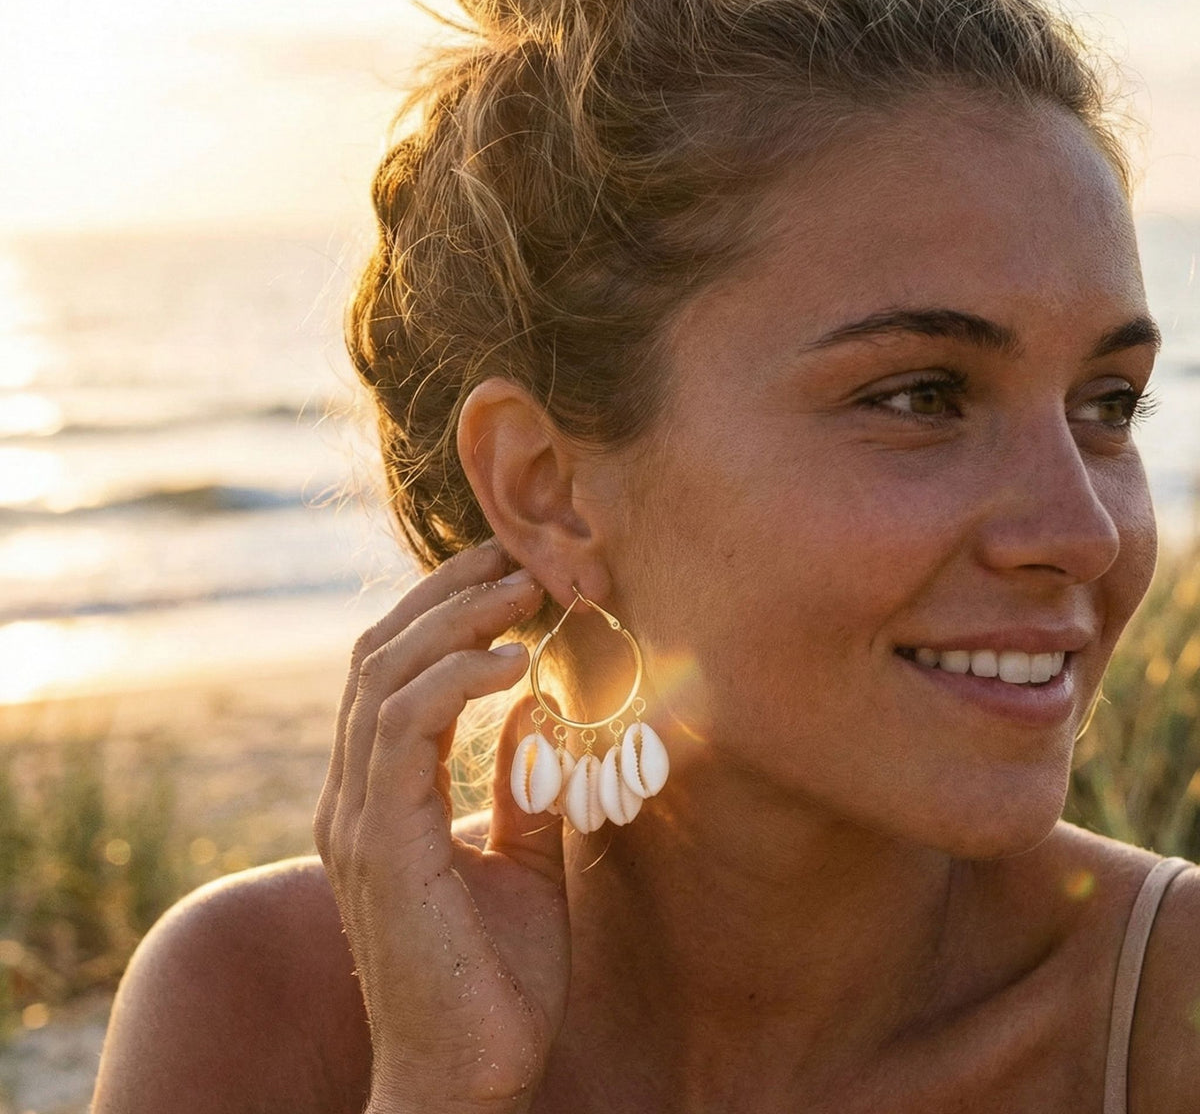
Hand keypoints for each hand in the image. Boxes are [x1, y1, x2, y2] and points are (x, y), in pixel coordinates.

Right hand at [314, 543, 569, 1112]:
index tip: (506, 575)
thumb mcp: (524, 859)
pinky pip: (402, 730)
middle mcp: (354, 796)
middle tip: (515, 559)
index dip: (442, 613)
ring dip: (453, 621)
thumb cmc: (495, 977)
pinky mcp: (378, 842)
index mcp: (381, 796)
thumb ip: (521, 782)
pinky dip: (453, 681)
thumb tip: (538, 703)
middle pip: (379, 655)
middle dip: (446, 596)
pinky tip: (512, 660)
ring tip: (522, 590)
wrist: (469, 1077)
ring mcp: (358, 817)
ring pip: (384, 678)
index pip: (392, 673)